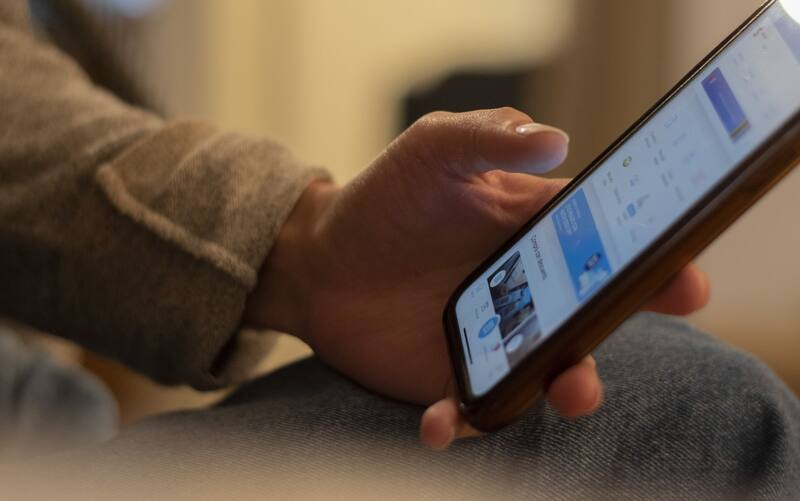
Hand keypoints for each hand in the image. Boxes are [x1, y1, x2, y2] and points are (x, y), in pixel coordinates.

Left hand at [245, 108, 709, 449]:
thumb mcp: (431, 148)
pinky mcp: (456, 377)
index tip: (683, 270)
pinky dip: (464, 422)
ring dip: (568, 386)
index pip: (609, 241)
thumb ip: (487, 135)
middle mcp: (529, 288)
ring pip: (550, 371)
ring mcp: (497, 337)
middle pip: (596, 310)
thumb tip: (557, 141)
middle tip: (659, 315)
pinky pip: (475, 408)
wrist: (321, 260)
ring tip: (565, 389)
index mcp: (536, 231)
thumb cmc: (383, 198)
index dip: (654, 255)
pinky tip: (439, 422)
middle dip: (630, 316)